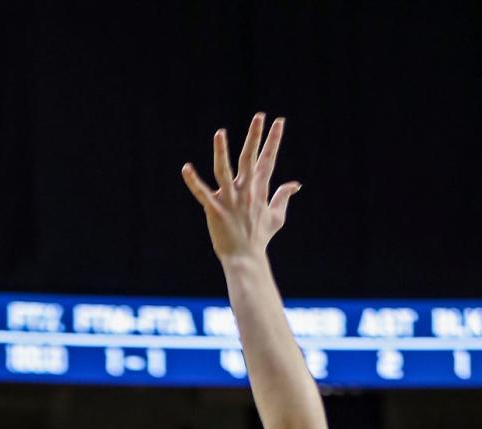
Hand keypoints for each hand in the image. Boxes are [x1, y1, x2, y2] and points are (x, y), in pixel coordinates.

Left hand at [182, 113, 300, 264]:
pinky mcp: (215, 210)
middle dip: (255, 138)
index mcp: (259, 191)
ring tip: (220, 133)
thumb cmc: (259, 239)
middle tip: (259, 116)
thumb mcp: (276, 217)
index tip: (279, 122)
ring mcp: (230, 200)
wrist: (245, 260)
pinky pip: (202, 194)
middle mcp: (245, 192)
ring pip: (224, 172)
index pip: (267, 161)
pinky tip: (186, 168)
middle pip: (250, 160)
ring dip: (222, 153)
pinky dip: (194, 182)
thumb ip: (283, 197)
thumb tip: (295, 184)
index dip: (273, 141)